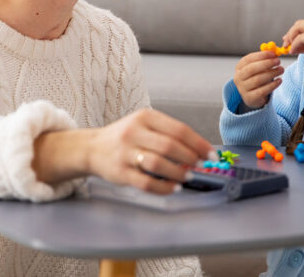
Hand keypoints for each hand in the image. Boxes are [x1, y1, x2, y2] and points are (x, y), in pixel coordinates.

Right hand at [86, 109, 215, 194]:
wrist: (92, 148)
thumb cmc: (124, 137)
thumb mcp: (143, 124)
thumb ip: (167, 134)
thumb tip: (198, 151)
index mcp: (144, 117)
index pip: (179, 129)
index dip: (199, 143)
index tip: (211, 154)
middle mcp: (134, 132)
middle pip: (170, 146)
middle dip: (191, 158)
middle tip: (200, 166)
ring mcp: (125, 153)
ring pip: (158, 164)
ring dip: (178, 173)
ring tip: (187, 176)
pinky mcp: (120, 172)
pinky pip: (147, 183)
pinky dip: (164, 187)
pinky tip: (173, 187)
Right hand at [234, 50, 283, 107]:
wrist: (253, 96)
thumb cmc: (257, 78)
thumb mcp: (258, 68)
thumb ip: (264, 59)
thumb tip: (274, 51)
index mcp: (239, 67)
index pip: (248, 59)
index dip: (261, 55)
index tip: (273, 53)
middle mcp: (238, 77)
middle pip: (252, 69)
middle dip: (266, 63)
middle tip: (278, 61)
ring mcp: (243, 89)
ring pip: (258, 79)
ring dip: (272, 73)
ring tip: (281, 69)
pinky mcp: (250, 98)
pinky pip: (262, 91)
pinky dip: (272, 85)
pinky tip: (280, 80)